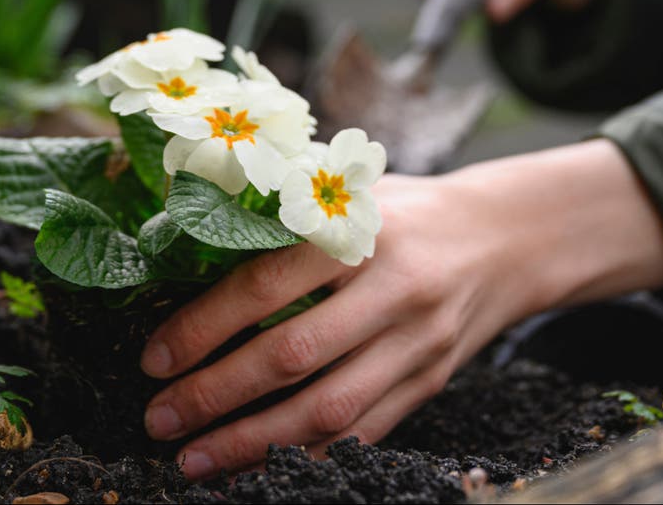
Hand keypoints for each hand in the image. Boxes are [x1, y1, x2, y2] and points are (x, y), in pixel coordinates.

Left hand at [140, 140, 662, 478]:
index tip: (154, 357)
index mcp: (362, 230)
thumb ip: (290, 219)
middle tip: (159, 418)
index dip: (203, 325)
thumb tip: (187, 247)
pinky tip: (258, 469)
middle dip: (215, 394)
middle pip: (292, 354)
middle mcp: (393, 288)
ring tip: (194, 459)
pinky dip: (306, 456)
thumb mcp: (355, 193)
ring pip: (327, 408)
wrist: (508, 237)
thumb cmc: (410, 211)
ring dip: (251, 442)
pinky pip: (364, 433)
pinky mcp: (431, 381)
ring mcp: (417, 342)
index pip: (268, 282)